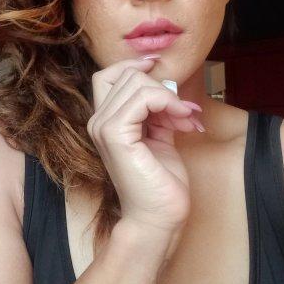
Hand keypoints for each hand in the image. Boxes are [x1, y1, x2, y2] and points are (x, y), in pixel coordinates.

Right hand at [87, 56, 203, 233]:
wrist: (157, 217)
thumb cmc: (159, 182)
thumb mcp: (158, 136)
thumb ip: (156, 111)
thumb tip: (169, 88)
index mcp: (105, 121)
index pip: (108, 75)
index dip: (132, 65)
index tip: (158, 68)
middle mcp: (98, 121)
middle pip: (126, 74)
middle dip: (162, 87)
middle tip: (183, 113)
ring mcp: (103, 127)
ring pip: (136, 82)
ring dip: (170, 97)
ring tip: (186, 120)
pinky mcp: (115, 135)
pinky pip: (142, 97)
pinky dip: (168, 102)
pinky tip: (182, 120)